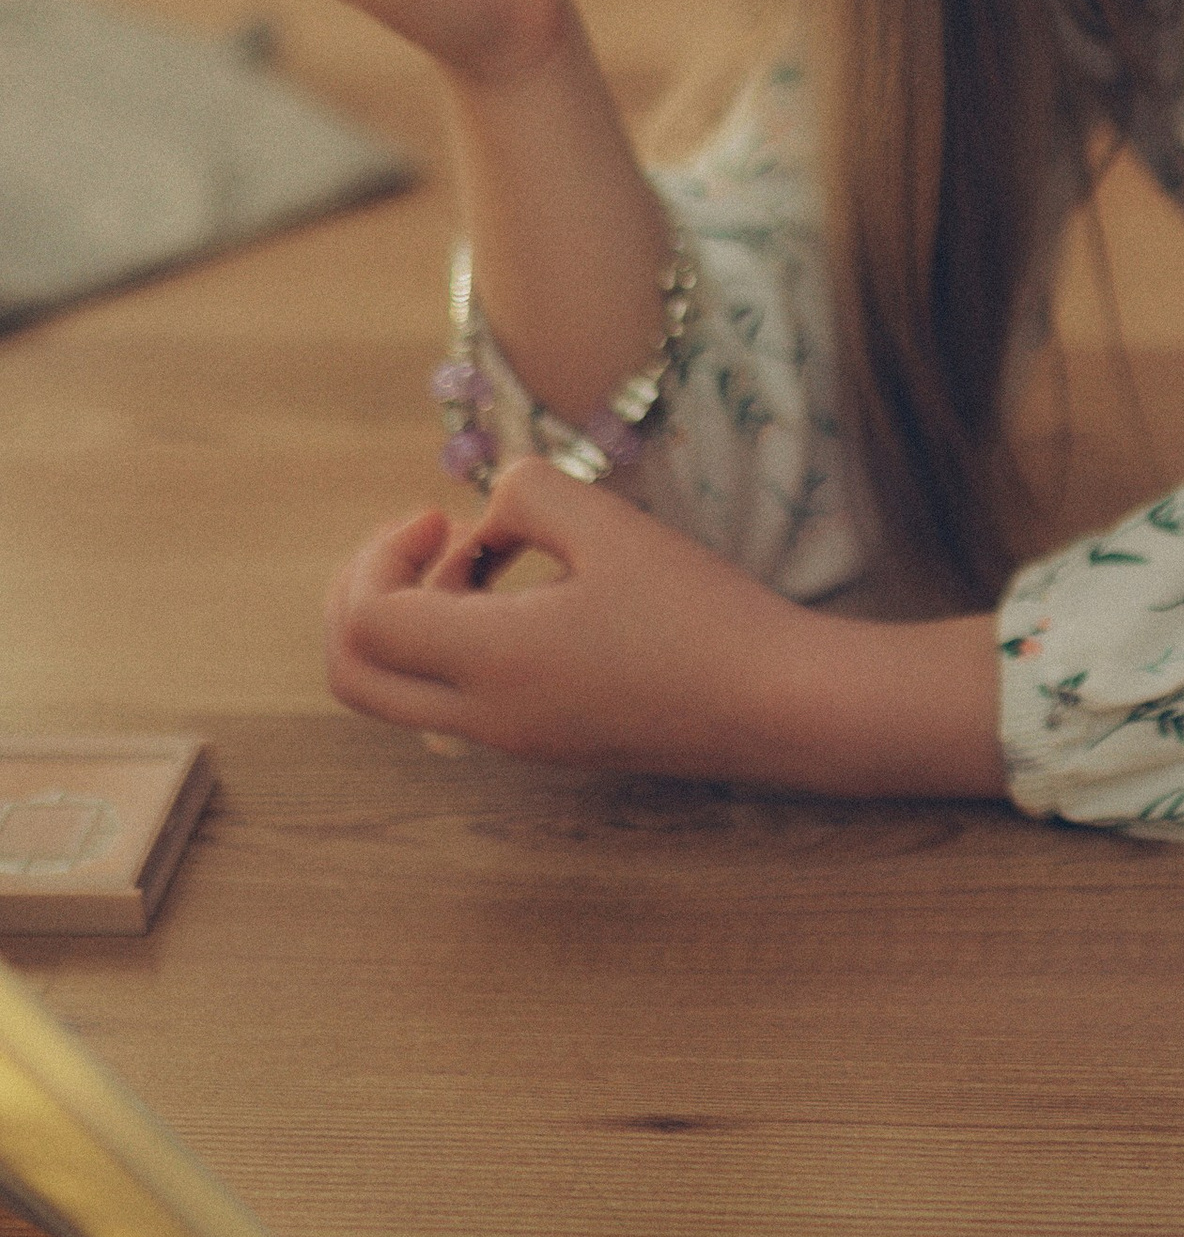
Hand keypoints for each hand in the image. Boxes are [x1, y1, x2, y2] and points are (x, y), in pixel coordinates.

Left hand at [325, 463, 1008, 795]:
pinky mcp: (543, 740)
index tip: (442, 516)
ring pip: (397, 691)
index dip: (379, 555)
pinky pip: (451, 699)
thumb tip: (489, 515)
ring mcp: (511, 739)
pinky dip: (453, 642)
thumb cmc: (702, 614)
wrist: (776, 705)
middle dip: (361, 595)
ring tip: (482, 559)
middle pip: (353, 675)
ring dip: (409, 617)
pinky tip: (526, 595)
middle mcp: (484, 716)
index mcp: (493, 664)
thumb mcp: (610, 525)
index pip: (365, 623)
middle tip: (420, 540)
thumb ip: (528, 495)